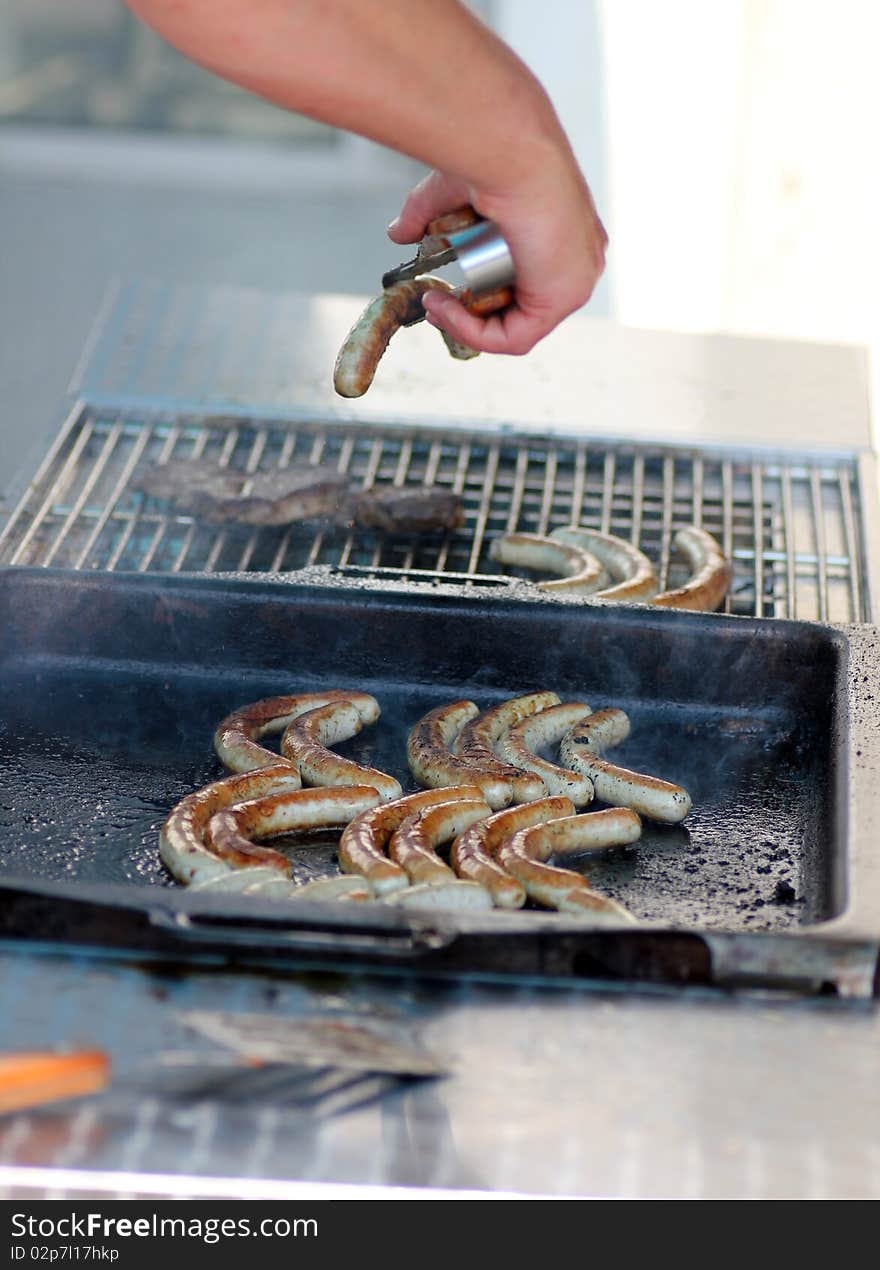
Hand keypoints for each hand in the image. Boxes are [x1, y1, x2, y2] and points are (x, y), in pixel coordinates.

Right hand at [387, 164, 607, 355]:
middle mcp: (578, 260)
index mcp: (566, 233)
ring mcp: (575, 281)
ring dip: (466, 324)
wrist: (512, 151)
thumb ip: (426, 214)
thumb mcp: (452, 191)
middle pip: (521, 308)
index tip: (446, 291)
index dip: (483, 293)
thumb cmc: (494, 156)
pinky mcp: (562, 301)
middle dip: (473, 314)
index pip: (526, 281)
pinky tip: (444, 309)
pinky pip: (514, 339)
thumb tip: (398, 234)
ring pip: (516, 328)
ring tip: (434, 304)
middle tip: (435, 303)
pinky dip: (473, 332)